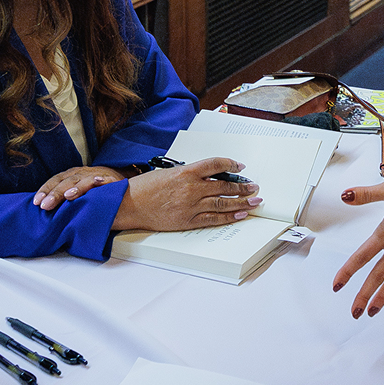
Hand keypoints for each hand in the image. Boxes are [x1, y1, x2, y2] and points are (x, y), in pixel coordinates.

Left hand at [34, 166, 128, 209]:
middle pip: (65, 181)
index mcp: (71, 176)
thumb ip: (63, 201)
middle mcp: (81, 173)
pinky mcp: (109, 179)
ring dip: (74, 188)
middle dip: (55, 193)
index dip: (45, 190)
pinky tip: (92, 186)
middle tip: (45, 205)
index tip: (36, 203)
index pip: (55, 180)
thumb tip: (43, 215)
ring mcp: (94, 175)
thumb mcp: (76, 193)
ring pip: (81, 180)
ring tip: (66, 197)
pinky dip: (96, 183)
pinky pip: (101, 181)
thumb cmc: (93, 191)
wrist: (118, 183)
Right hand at [111, 157, 262, 231]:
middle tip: (254, 186)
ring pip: (223, 203)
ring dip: (241, 202)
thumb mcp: (168, 172)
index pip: (216, 164)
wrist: (129, 205)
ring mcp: (191, 205)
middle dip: (242, 186)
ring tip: (254, 201)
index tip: (240, 165)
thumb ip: (189, 174)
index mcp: (186, 172)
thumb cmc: (145, 187)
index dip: (231, 164)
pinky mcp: (187, 221)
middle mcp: (191, 188)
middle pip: (224, 185)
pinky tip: (240, 215)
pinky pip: (213, 219)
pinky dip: (228, 217)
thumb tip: (207, 177)